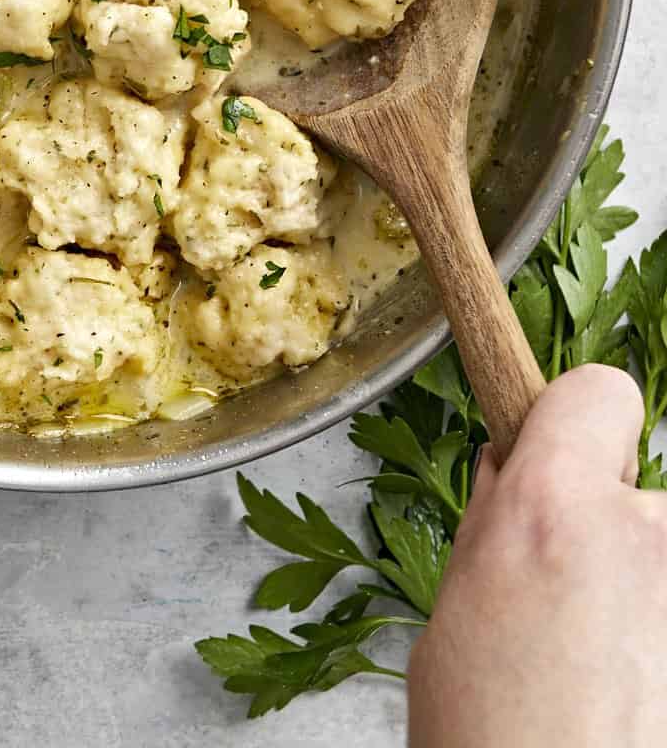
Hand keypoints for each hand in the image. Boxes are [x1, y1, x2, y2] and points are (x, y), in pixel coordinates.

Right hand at [408, 364, 665, 746]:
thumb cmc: (492, 745)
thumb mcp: (458, 609)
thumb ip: (499, 527)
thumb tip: (517, 478)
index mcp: (552, 510)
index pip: (600, 391)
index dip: (578, 422)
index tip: (569, 458)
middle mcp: (643, 535)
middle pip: (644, 486)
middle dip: (615, 527)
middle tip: (581, 607)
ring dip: (648, 593)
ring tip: (614, 671)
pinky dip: (663, 642)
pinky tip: (638, 693)